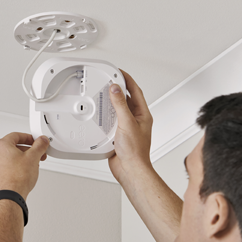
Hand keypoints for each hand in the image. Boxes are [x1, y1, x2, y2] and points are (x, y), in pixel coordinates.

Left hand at [0, 132, 49, 199]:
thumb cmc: (17, 178)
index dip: (28, 138)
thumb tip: (42, 141)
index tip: (35, 142)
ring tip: (31, 166)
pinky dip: (13, 170)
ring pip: (8, 159)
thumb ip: (39, 145)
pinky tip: (21, 175)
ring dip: (20, 160)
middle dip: (26, 151)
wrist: (9, 197)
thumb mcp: (33, 157)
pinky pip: (4, 170)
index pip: (16, 136)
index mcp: (2, 146)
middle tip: (36, 155)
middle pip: (12, 148)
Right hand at [108, 69, 153, 184]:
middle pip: (125, 99)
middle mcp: (135, 120)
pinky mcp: (117, 135)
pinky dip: (104, 116)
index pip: (135, 91)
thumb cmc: (135, 151)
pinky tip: (98, 115)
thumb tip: (116, 89)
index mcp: (142, 115)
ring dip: (109, 103)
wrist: (130, 169)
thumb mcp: (126, 123)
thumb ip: (120, 105)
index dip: (127, 79)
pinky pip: (110, 121)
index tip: (118, 72)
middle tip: (108, 80)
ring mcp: (126, 127)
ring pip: (117, 110)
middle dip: (117, 89)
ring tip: (102, 95)